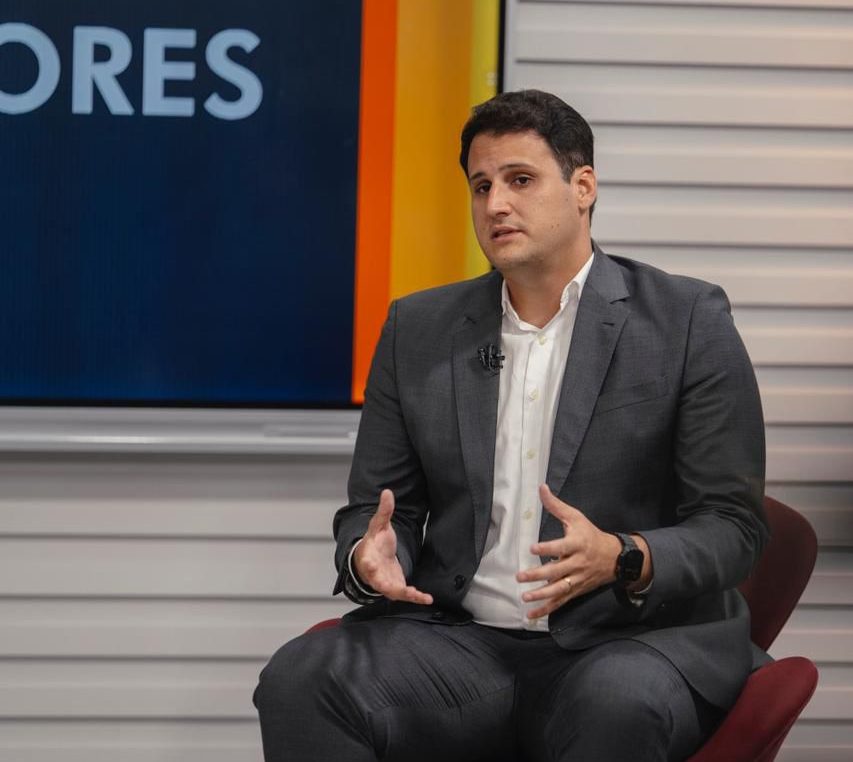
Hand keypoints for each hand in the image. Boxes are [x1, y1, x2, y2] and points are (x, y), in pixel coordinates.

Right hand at [353, 489, 433, 604]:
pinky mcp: (396, 588)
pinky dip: (416, 598)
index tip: (370, 563)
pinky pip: (406, 595)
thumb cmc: (374, 543)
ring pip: (394, 592)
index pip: (366, 560)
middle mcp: (375, 574)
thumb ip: (384, 511)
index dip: (368, 563)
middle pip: (378, 581)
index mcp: (368, 557)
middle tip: (398, 589)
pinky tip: (428, 598)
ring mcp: (385, 583)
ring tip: (420, 596)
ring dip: (406, 594)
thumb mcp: (378, 526)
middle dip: (386, 585)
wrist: (371, 560)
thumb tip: (387, 492)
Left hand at [516, 484, 620, 619]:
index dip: (547, 548)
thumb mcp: (576, 517)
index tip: (532, 548)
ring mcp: (577, 579)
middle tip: (520, 577)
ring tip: (525, 597)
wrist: (615, 557)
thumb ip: (556, 506)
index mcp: (576, 544)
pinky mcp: (576, 590)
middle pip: (556, 571)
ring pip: (559, 589)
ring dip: (542, 595)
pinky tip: (531, 615)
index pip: (560, 547)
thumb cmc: (590, 534)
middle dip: (538, 575)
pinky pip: (561, 602)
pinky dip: (547, 610)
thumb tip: (541, 487)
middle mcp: (577, 563)